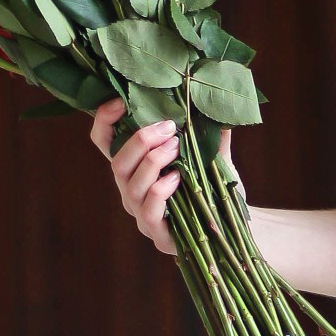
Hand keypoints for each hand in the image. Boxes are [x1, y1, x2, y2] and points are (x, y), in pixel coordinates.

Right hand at [89, 99, 231, 256]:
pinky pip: (149, 209)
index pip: (104, 142)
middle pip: (117, 163)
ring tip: (176, 147)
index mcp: (136, 168)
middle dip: (140, 141)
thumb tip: (217, 107)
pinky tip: (178, 178)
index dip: (105, 120)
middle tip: (169, 127)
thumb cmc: (213, 190)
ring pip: (131, 185)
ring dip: (152, 161)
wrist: (231, 229)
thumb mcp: (212, 157)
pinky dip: (161, 190)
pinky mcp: (157, 234)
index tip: (121, 101)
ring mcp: (141, 213)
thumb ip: (210, 134)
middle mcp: (131, 190)